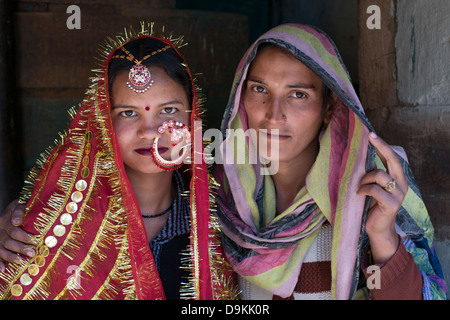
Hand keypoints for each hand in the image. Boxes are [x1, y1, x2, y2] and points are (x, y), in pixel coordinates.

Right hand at [0, 199, 35, 270]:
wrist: (11, 210)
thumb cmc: (20, 207)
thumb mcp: (20, 204)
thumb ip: (19, 211)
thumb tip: (16, 222)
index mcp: (5, 219)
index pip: (13, 230)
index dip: (24, 236)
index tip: (35, 241)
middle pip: (8, 241)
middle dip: (21, 248)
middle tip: (32, 253)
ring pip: (1, 249)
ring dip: (11, 256)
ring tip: (22, 261)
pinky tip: (3, 269)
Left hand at [357, 132, 407, 263]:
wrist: (378, 229)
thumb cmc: (373, 206)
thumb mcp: (374, 187)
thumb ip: (374, 174)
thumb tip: (361, 156)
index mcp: (398, 178)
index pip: (392, 157)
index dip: (383, 145)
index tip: (371, 133)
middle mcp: (402, 184)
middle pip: (392, 159)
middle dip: (381, 146)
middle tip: (370, 137)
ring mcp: (398, 194)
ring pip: (379, 175)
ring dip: (365, 179)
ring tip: (359, 187)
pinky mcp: (391, 204)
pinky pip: (374, 189)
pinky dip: (363, 189)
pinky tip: (358, 194)